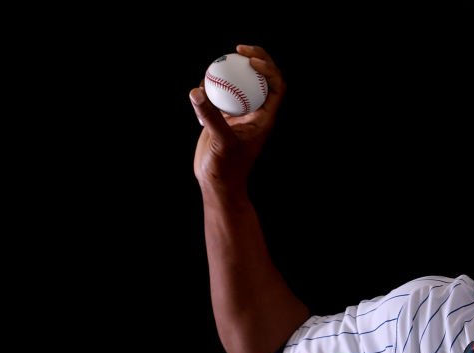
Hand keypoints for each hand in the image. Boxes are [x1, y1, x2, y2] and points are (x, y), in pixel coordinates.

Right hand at [190, 45, 285, 193]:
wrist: (216, 183)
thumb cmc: (226, 168)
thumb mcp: (221, 142)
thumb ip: (211, 116)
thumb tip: (198, 91)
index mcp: (265, 118)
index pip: (276, 87)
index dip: (269, 69)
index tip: (250, 60)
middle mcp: (255, 113)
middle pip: (261, 80)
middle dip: (255, 59)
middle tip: (238, 48)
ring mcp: (238, 113)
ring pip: (239, 84)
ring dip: (230, 70)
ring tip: (216, 62)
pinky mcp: (222, 117)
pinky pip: (219, 94)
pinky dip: (210, 86)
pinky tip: (200, 85)